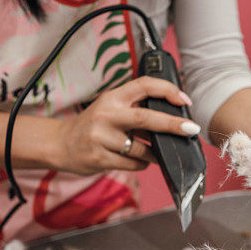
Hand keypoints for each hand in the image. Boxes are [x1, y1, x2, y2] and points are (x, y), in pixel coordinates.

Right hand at [51, 76, 198, 174]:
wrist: (59, 144)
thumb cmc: (93, 125)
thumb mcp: (111, 109)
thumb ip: (136, 110)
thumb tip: (173, 120)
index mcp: (113, 97)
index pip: (144, 85)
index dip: (168, 90)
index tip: (184, 100)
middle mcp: (106, 114)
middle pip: (146, 118)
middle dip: (172, 124)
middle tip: (191, 129)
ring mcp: (101, 137)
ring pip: (141, 149)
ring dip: (154, 153)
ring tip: (154, 153)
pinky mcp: (99, 158)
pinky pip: (133, 164)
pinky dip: (142, 164)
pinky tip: (137, 161)